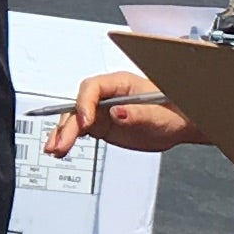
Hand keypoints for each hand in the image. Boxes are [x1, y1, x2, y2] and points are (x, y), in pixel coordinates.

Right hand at [51, 73, 190, 155]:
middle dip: (68, 125)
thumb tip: (116, 112)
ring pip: (75, 119)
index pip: (92, 88)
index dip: (84, 104)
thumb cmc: (173, 113)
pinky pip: (79, 130)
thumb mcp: (158, 115)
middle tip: (62, 144)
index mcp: (120, 83)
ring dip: (62, 133)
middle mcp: (107, 95)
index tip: (85, 123)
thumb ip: (137, 114)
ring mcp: (102, 110)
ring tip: (54, 149)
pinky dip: (68, 139)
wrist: (178, 124)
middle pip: (79, 105)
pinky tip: (59, 149)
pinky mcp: (100, 125)